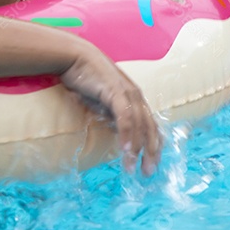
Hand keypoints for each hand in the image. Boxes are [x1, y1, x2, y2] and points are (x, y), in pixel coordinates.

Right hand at [59, 45, 162, 175]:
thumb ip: (112, 114)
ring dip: (137, 148)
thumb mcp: (102, 101)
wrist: (75, 56)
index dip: (154, 145)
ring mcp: (128, 93)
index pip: (151, 125)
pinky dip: (127, 134)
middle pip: (151, 128)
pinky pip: (126, 118)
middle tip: (148, 172)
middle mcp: (136, 96)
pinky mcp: (116, 92)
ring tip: (132, 167)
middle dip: (152, 152)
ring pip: (140, 126)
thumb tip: (118, 131)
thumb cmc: (86, 78)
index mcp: (135, 99)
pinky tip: (126, 150)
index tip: (151, 164)